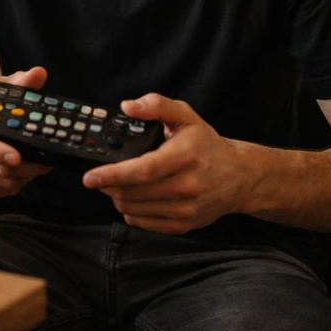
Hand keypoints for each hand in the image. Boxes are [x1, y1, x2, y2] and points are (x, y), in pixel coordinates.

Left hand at [81, 94, 249, 233]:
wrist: (240, 177)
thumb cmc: (207, 145)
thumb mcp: (186, 116)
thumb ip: (157, 105)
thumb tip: (128, 107)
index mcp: (184, 157)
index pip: (142, 170)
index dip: (112, 174)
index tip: (89, 177)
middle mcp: (187, 186)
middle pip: (133, 193)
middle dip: (108, 186)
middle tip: (100, 177)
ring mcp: (186, 209)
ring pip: (134, 209)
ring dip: (118, 198)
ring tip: (118, 185)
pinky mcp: (184, 225)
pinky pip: (144, 223)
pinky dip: (131, 212)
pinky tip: (134, 198)